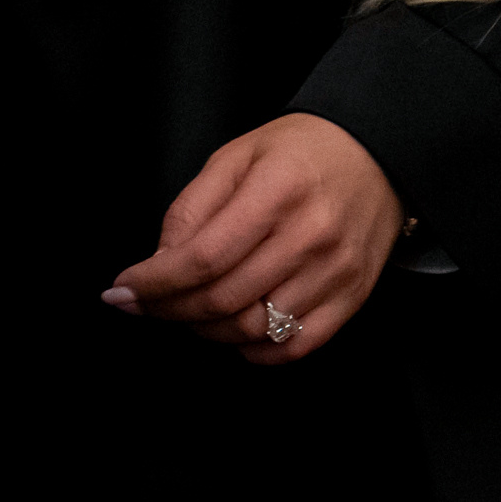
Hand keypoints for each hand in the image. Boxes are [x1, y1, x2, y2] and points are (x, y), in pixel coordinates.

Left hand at [108, 113, 401, 365]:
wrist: (378, 153)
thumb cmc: (301, 150)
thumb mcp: (236, 156)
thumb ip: (192, 207)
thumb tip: (159, 263)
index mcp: (276, 191)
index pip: (201, 258)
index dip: (154, 284)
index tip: (122, 292)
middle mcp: (310, 236)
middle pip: (222, 299)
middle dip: (169, 311)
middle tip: (145, 306)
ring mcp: (335, 272)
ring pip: (253, 330)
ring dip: (206, 331)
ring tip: (189, 312)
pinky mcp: (353, 297)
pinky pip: (296, 347)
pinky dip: (255, 351)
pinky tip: (235, 331)